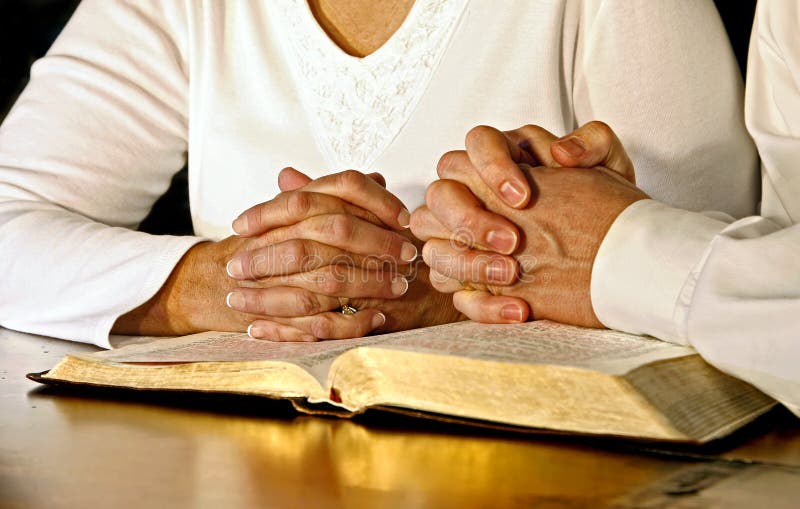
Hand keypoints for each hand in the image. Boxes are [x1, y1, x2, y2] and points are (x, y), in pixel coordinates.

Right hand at [113, 169, 417, 339]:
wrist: (211, 280)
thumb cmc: (264, 244)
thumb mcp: (297, 213)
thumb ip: (334, 197)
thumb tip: (377, 179)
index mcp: (291, 205)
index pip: (340, 186)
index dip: (377, 201)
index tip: (405, 218)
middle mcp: (280, 232)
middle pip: (337, 230)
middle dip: (379, 244)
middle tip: (409, 256)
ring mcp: (273, 273)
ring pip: (330, 275)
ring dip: (370, 282)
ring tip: (399, 287)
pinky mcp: (272, 313)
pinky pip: (317, 319)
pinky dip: (350, 321)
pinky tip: (377, 318)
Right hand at [411, 123, 646, 326]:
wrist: (612, 252)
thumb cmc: (601, 204)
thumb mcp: (609, 169)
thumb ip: (594, 143)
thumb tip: (562, 153)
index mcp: (502, 157)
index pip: (476, 144)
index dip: (490, 168)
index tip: (522, 197)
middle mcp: (472, 194)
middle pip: (440, 194)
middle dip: (470, 219)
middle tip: (511, 240)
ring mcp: (464, 239)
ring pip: (434, 245)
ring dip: (468, 262)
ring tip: (511, 274)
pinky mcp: (470, 280)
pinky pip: (454, 293)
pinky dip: (483, 305)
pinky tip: (518, 309)